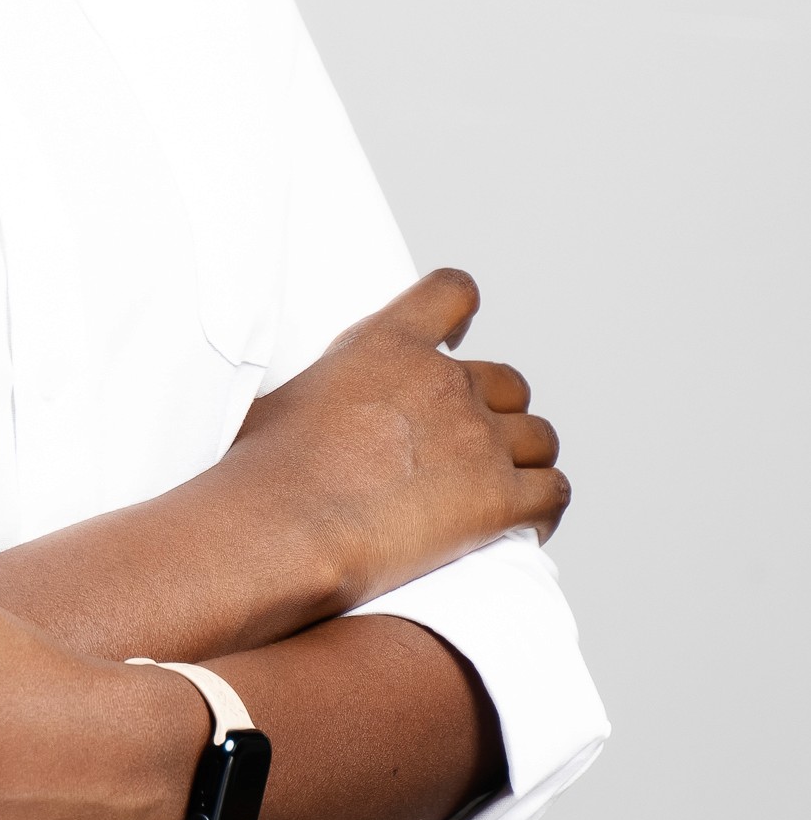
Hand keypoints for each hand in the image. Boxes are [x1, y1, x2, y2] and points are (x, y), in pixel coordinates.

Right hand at [229, 267, 567, 611]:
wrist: (284, 523)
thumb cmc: (265, 470)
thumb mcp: (283, 398)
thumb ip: (319, 391)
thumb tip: (300, 411)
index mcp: (388, 345)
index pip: (450, 294)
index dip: (462, 311)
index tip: (460, 333)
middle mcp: (444, 383)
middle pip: (508, 382)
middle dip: (497, 410)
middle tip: (470, 442)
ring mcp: (478, 439)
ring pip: (539, 437)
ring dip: (527, 459)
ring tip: (509, 486)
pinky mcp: (499, 499)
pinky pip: (552, 493)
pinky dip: (546, 509)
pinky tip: (528, 526)